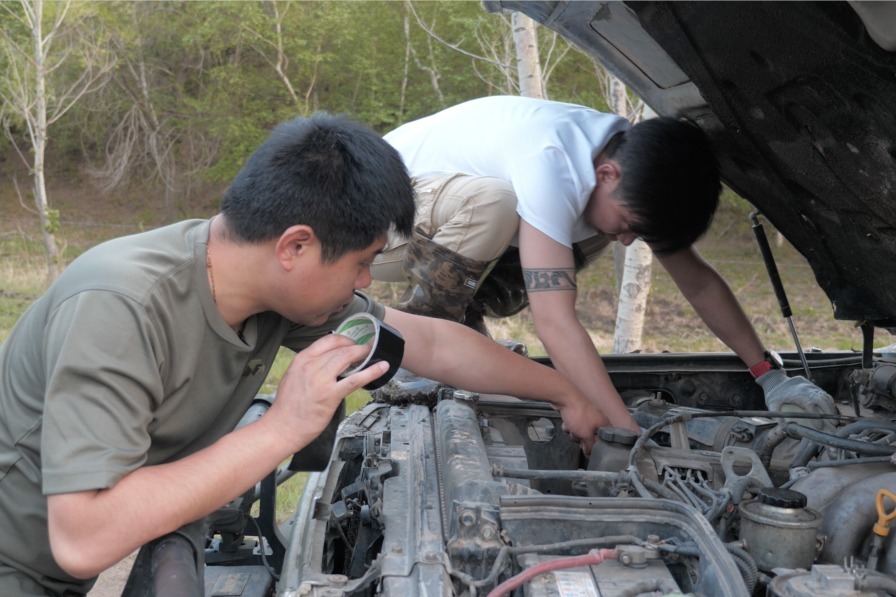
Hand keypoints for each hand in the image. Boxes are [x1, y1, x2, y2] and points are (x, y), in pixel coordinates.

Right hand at [268, 333, 387, 449]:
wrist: (282, 427)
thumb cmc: (288, 406)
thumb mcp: (294, 376)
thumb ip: (310, 366)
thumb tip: (328, 361)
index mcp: (302, 359)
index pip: (328, 340)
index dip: (345, 339)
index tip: (353, 343)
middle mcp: (311, 365)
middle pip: (340, 348)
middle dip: (357, 347)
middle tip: (367, 349)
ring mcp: (321, 380)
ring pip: (347, 358)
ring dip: (364, 354)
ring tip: (374, 354)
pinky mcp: (330, 395)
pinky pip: (355, 379)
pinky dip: (371, 371)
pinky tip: (382, 367)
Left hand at [557, 400, 605, 455]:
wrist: (564, 399)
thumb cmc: (578, 415)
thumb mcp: (586, 435)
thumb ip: (589, 446)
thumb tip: (589, 454)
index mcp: (604, 423)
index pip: (605, 439)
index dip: (596, 445)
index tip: (589, 447)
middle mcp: (597, 418)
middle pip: (591, 437)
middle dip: (582, 438)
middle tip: (579, 435)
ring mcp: (587, 415)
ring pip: (581, 431)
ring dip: (574, 432)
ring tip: (571, 428)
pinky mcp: (577, 413)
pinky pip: (573, 425)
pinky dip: (569, 425)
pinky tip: (566, 423)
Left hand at [756, 369, 837, 432]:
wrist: (776, 379)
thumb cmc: (774, 394)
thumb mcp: (772, 404)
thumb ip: (778, 415)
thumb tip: (784, 427)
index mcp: (797, 394)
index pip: (810, 406)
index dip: (816, 416)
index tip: (820, 427)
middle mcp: (806, 389)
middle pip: (821, 400)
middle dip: (829, 412)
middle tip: (834, 424)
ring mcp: (811, 387)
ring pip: (825, 396)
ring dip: (831, 407)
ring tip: (835, 420)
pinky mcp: (813, 386)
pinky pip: (824, 393)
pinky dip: (829, 401)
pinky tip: (831, 410)